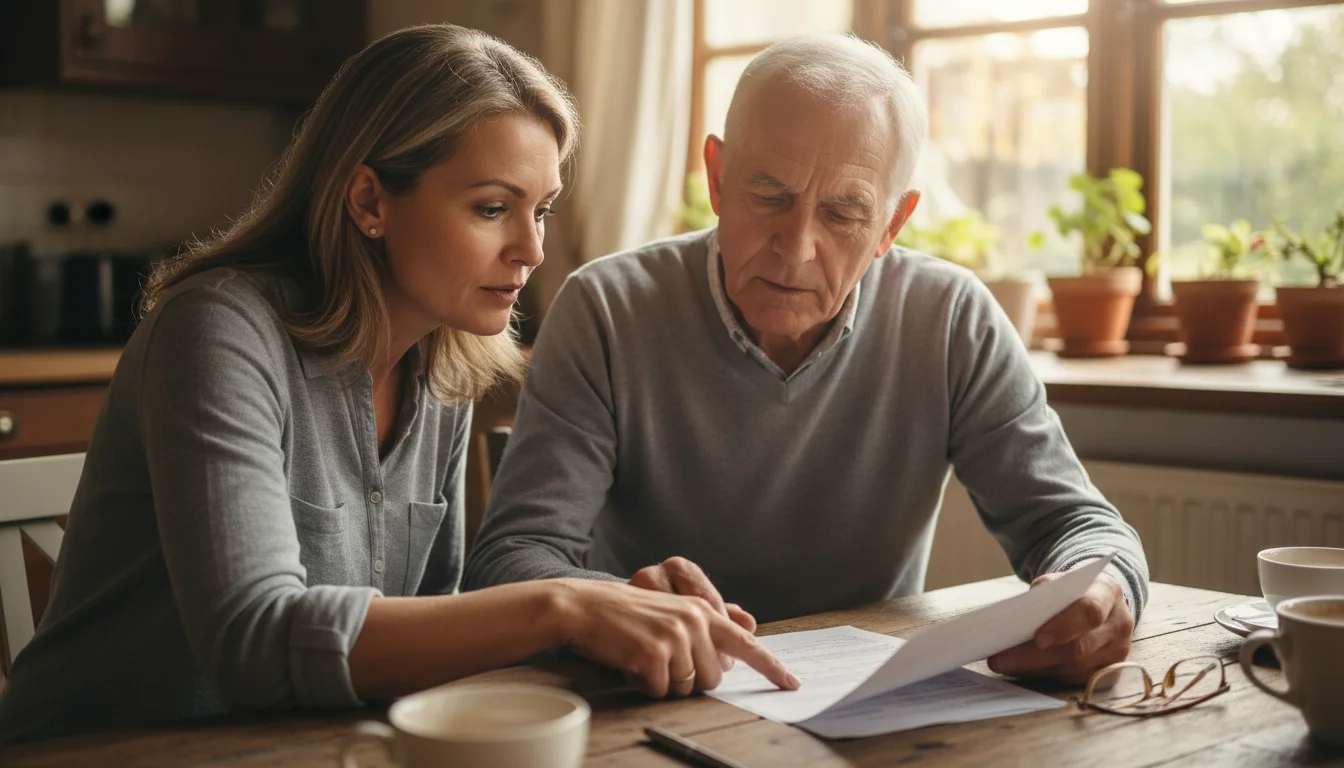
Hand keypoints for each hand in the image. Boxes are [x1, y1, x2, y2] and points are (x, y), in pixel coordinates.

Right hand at [551, 578, 799, 698]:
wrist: (584, 607)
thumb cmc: (626, 614)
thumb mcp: (671, 611)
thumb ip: (706, 624)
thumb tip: (742, 636)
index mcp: (701, 611)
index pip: (746, 642)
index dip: (771, 666)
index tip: (791, 683)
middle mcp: (694, 621)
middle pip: (714, 678)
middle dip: (689, 680)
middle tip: (660, 660)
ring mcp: (675, 637)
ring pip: (687, 688)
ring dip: (664, 682)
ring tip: (642, 657)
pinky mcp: (654, 655)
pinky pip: (660, 691)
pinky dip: (643, 685)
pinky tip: (630, 663)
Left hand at [987, 571, 1133, 684]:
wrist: (1101, 600)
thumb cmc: (1073, 590)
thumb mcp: (1059, 580)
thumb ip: (1043, 594)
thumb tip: (1016, 621)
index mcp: (1108, 593)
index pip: (1089, 612)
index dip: (1063, 626)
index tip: (1037, 637)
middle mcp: (1119, 624)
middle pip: (1078, 648)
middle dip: (1035, 656)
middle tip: (1001, 659)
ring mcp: (1118, 651)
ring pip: (1074, 668)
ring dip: (1035, 668)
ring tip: (1004, 664)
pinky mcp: (1111, 671)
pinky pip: (1076, 679)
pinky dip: (1047, 674)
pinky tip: (1023, 669)